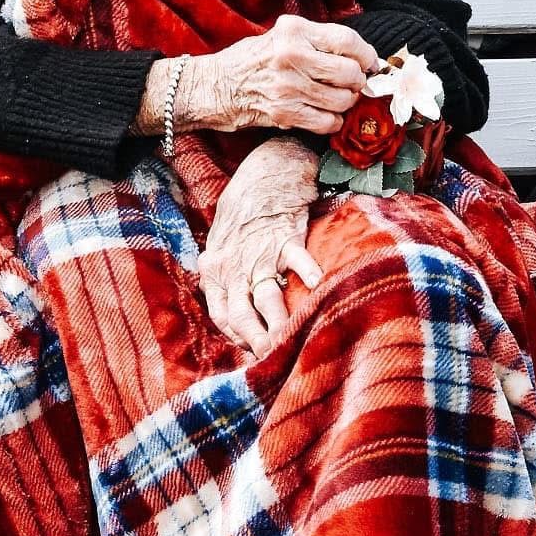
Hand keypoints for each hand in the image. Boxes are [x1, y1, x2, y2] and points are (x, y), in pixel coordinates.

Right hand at [186, 15, 378, 133]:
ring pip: (342, 100)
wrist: (216, 86)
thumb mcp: (282, 35)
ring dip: (347, 103)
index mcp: (294, 31)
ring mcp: (287, 86)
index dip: (367, 55)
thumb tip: (362, 56)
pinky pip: (326, 122)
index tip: (370, 63)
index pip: (347, 41)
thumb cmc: (253, 60)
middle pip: (349, 72)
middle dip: (358, 81)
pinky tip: (325, 114)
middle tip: (353, 83)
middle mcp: (291, 56)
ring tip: (337, 98)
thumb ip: (318, 40)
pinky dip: (333, 121)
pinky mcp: (284, 113)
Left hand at [198, 137, 322, 352]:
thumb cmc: (242, 216)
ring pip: (267, 296)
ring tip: (291, 341)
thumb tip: (227, 317)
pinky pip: (298, 259)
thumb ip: (220, 280)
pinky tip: (318, 287)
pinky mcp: (286, 237)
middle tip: (272, 361)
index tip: (253, 355)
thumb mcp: (219, 247)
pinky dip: (308, 273)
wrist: (264, 174)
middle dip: (256, 341)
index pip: (221, 316)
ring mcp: (261, 253)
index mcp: (217, 271)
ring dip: (279, 322)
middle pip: (242, 314)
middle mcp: (236, 266)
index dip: (236, 339)